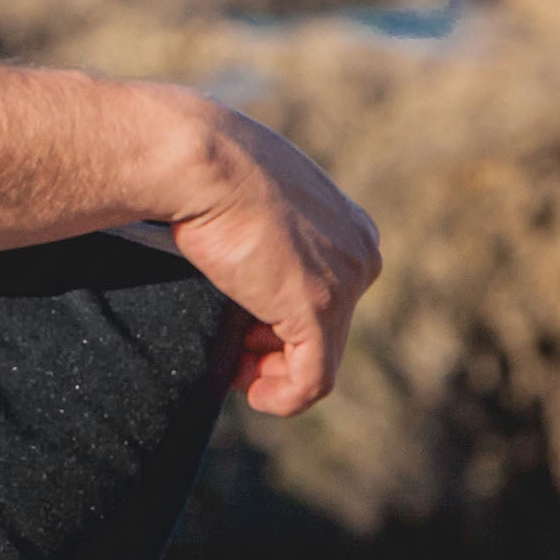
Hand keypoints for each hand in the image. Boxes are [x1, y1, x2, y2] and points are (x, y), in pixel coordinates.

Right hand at [157, 97, 381, 417]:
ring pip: (322, 358)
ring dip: (277, 374)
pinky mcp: (318, 309)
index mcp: (348, 223)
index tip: (246, 328)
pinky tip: (253, 394)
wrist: (199, 161)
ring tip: (239, 371)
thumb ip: (264, 234)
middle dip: (280, 348)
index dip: (285, 321)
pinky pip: (312, 381)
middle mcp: (360, 251)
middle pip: (329, 328)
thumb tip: (240, 257)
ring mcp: (345, 282)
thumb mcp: (250, 198)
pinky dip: (283, 398)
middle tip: (236, 350)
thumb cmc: (208, 168)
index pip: (331, 292)